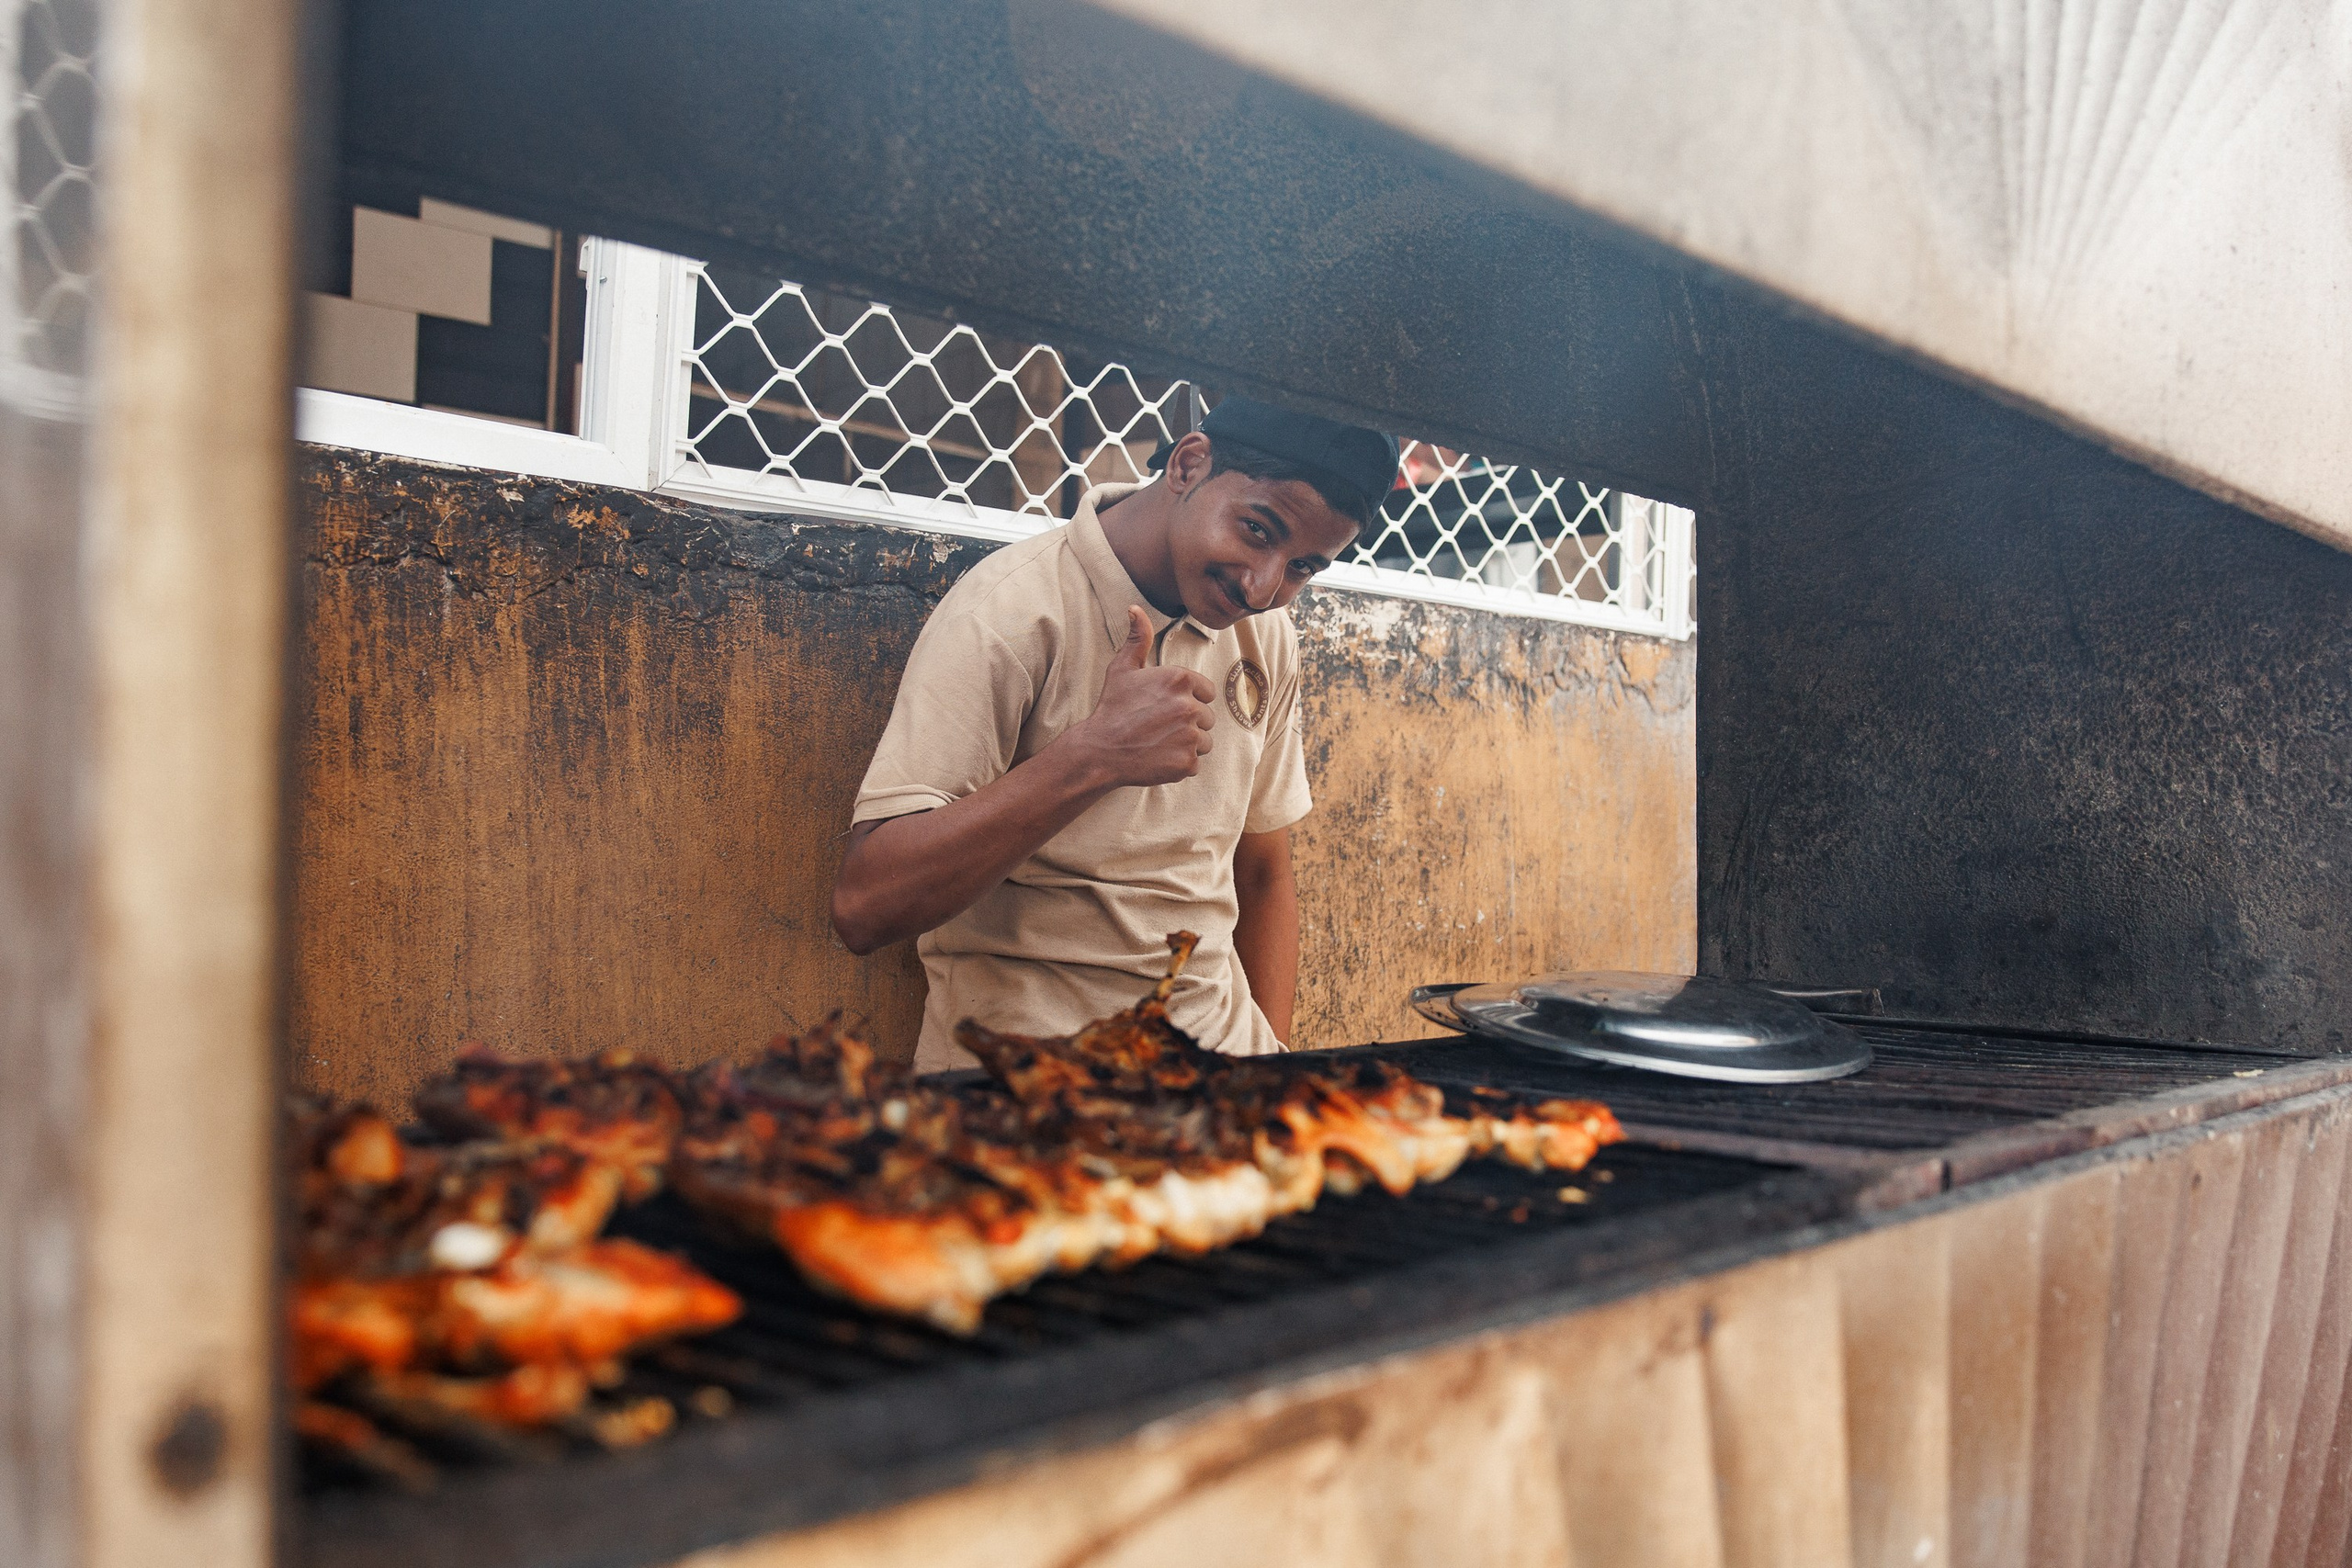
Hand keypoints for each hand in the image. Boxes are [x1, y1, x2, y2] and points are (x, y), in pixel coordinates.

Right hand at [1068, 606, 1214, 786]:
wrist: (1100, 750)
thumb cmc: (1112, 708)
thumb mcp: (1123, 669)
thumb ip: (1138, 638)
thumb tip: (1135, 608)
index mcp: (1181, 679)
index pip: (1206, 692)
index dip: (1189, 699)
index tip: (1166, 707)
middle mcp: (1190, 706)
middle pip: (1207, 718)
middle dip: (1188, 723)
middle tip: (1159, 727)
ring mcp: (1190, 736)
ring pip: (1204, 741)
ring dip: (1187, 744)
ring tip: (1159, 742)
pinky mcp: (1187, 762)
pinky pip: (1196, 762)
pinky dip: (1180, 763)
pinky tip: (1159, 757)